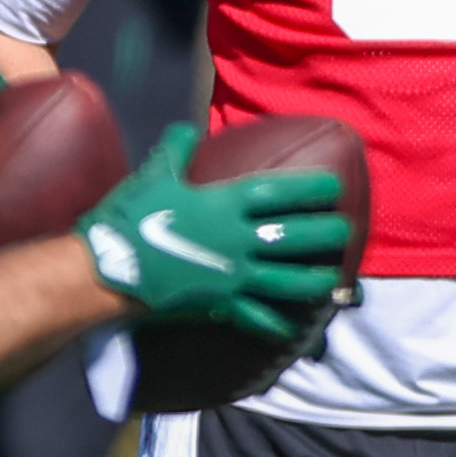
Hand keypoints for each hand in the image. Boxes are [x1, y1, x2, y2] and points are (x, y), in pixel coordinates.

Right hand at [77, 128, 351, 334]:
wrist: (107, 270)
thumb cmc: (128, 218)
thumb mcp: (151, 176)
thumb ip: (175, 149)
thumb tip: (188, 127)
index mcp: (222, 205)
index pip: (278, 192)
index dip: (309, 187)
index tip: (335, 184)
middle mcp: (236, 240)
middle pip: (293, 236)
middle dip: (326, 234)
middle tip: (348, 230)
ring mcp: (232, 275)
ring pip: (287, 280)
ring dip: (315, 280)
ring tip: (334, 279)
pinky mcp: (220, 304)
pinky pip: (257, 317)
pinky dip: (277, 324)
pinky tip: (295, 329)